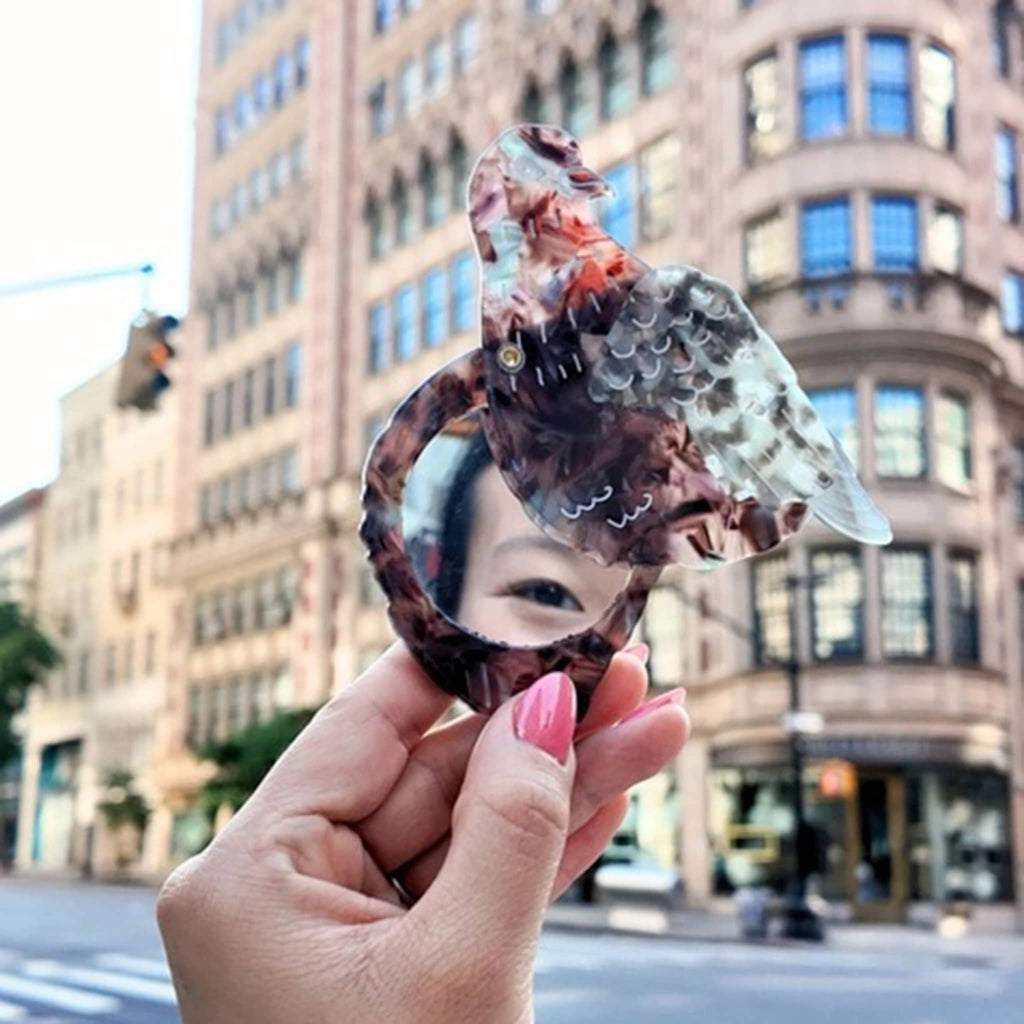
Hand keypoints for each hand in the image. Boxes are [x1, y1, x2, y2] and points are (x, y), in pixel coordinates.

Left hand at [158, 644, 688, 1023]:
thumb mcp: (461, 971)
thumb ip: (509, 826)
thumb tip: (548, 706)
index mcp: (252, 872)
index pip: (366, 721)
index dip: (462, 664)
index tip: (536, 620)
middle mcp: (289, 885)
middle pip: (434, 768)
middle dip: (543, 724)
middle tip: (630, 674)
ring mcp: (349, 925)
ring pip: (471, 822)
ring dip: (565, 778)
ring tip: (654, 721)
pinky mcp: (401, 961)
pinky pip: (478, 877)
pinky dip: (549, 841)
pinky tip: (615, 789)